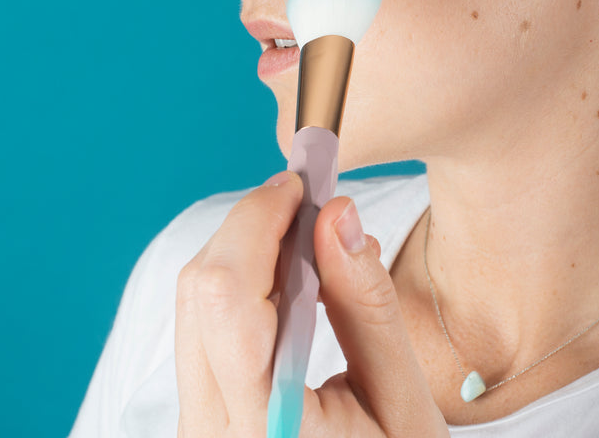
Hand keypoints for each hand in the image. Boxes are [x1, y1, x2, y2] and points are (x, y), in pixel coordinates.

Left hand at [175, 171, 447, 436]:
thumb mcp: (405, 408)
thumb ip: (366, 307)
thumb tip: (337, 215)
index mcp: (263, 428)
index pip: (224, 294)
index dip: (256, 222)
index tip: (300, 184)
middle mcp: (208, 428)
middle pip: (199, 288)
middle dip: (251, 228)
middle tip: (310, 207)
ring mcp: (194, 425)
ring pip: (193, 303)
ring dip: (244, 254)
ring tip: (309, 249)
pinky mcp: (196, 418)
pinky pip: (199, 328)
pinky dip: (239, 289)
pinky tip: (288, 290)